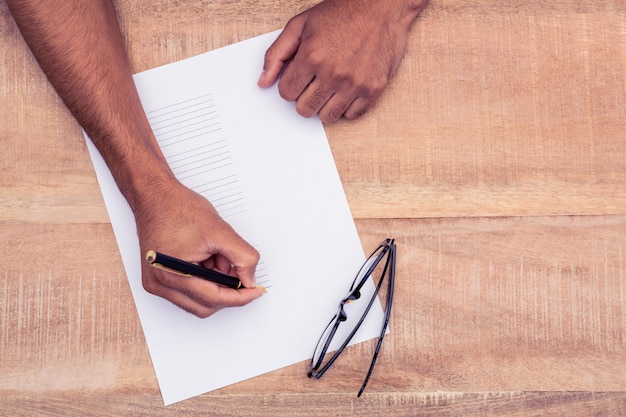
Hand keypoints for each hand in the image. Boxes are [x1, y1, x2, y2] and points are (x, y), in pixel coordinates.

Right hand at [133, 178, 263, 317]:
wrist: (155, 196)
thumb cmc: (178, 208)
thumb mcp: (220, 231)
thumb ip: (243, 257)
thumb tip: (250, 279)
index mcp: (171, 274)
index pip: (213, 299)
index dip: (240, 297)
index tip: (255, 291)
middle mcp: (159, 283)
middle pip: (205, 305)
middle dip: (227, 290)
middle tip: (239, 271)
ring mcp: (156, 283)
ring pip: (198, 300)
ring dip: (215, 285)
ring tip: (217, 257)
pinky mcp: (158, 278)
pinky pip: (188, 291)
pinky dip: (204, 280)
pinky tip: (206, 259)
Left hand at [258, 0, 424, 122]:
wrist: (380, 6)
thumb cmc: (341, 13)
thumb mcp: (300, 25)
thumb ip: (277, 54)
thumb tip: (263, 82)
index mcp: (312, 57)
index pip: (287, 93)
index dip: (290, 85)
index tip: (299, 77)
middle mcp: (333, 73)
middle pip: (305, 108)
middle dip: (304, 98)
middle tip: (313, 83)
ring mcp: (354, 84)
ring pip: (327, 116)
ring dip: (324, 105)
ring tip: (329, 87)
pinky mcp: (373, 89)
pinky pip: (351, 115)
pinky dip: (346, 107)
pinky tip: (346, 90)